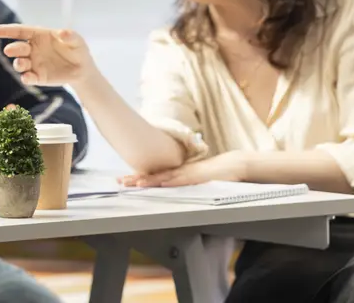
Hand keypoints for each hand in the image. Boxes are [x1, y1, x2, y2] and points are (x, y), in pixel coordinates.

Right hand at [0, 24, 94, 85]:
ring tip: (20, 64)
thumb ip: (70, 36)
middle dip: (13, 49)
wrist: (83, 69)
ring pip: (20, 63)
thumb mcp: (77, 41)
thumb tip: (62, 33)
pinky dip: (26, 78)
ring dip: (18, 63)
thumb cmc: (78, 50)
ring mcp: (34, 63)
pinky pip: (28, 77)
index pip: (20, 31)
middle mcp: (32, 49)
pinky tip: (27, 77)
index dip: (7, 30)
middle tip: (9, 51)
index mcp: (39, 35)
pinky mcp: (38, 77)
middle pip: (18, 47)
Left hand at [119, 151, 250, 187]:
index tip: (124, 180)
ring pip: (164, 178)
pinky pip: (182, 179)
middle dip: (136, 178)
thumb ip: (182, 183)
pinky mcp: (198, 177)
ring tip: (134, 183)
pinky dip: (171, 181)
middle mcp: (179, 171)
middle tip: (120, 181)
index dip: (138, 177)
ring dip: (149, 180)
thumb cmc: (215, 173)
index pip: (154, 175)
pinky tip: (161, 183)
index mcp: (177, 173)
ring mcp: (187, 173)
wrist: (233, 164)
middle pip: (154, 175)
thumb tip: (170, 188)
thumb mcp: (194, 180)